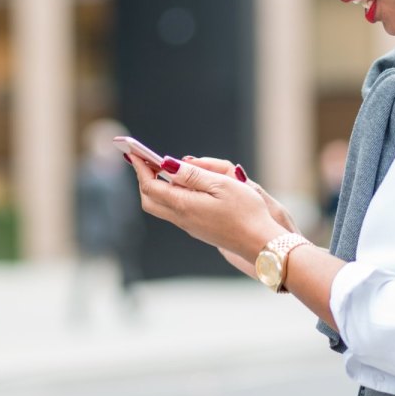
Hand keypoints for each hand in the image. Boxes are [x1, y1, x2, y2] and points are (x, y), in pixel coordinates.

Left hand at [129, 155, 285, 263]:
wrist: (260, 243)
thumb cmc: (246, 211)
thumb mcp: (221, 184)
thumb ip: (192, 174)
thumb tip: (167, 164)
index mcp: (184, 205)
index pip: (150, 186)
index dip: (141, 167)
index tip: (135, 152)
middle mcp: (182, 218)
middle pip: (149, 199)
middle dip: (143, 178)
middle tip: (145, 160)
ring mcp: (189, 226)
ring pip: (161, 207)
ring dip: (156, 187)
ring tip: (160, 169)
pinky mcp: (198, 229)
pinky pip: (174, 211)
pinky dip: (169, 195)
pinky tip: (181, 186)